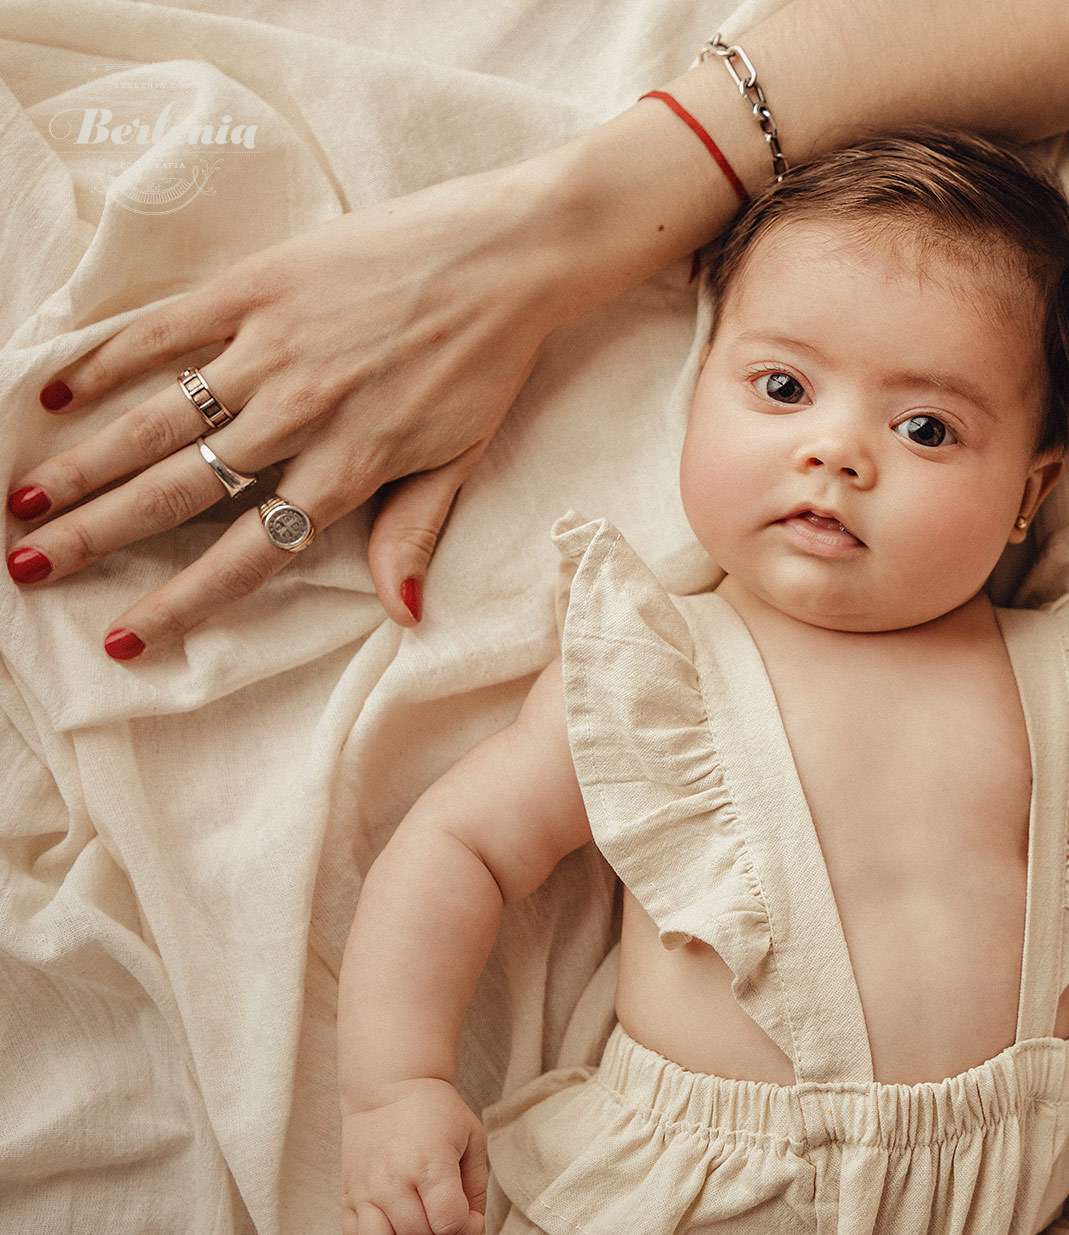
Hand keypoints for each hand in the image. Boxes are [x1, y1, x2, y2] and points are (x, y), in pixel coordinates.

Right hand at [8, 156, 590, 653]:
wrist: (511, 255)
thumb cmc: (491, 361)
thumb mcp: (465, 457)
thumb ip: (418, 531)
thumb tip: (402, 613)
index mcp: (353, 467)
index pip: (251, 554)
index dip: (182, 602)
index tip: (124, 637)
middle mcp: (301, 416)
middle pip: (179, 492)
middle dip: (98, 537)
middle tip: (28, 566)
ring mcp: (274, 349)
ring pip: (157, 420)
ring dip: (84, 463)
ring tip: (24, 500)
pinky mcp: (259, 286)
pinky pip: (167, 330)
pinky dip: (109, 361)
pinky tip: (59, 394)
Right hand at [340, 1078, 488, 1234]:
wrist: (386, 1090)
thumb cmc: (434, 1112)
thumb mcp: (471, 1137)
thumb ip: (476, 1185)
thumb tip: (472, 1228)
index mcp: (430, 1164)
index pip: (447, 1219)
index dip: (464, 1233)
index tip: (470, 1228)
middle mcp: (394, 1181)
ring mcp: (367, 1192)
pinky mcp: (348, 1199)